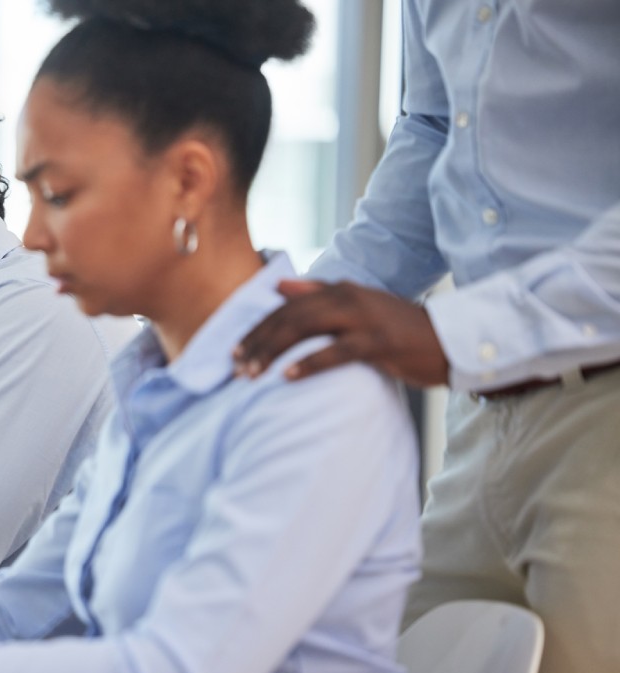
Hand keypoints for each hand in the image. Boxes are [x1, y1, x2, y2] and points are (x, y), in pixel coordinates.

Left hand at [233, 280, 449, 387]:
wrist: (448, 341)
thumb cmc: (398, 329)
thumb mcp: (357, 305)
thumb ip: (318, 293)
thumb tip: (278, 285)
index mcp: (339, 290)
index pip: (286, 307)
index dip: (257, 328)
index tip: (234, 351)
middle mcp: (347, 299)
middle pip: (289, 317)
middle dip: (258, 342)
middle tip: (236, 367)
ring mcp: (363, 319)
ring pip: (305, 329)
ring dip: (273, 351)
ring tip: (252, 373)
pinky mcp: (378, 342)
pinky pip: (336, 351)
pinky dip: (308, 363)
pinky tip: (287, 376)